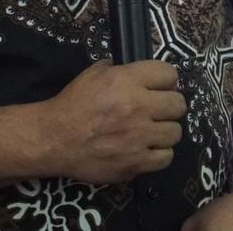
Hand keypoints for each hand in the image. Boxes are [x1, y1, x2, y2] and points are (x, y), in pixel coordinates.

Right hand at [38, 59, 185, 183]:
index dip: (165, 80)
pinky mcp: (136, 162)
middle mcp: (138, 107)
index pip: (169, 74)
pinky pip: (166, 158)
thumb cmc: (73, 104)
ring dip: (165, 131)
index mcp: (127, 81)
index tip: (159, 87)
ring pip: (175, 132)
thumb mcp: (94, 74)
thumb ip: (120, 69)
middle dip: (169, 105)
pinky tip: (146, 149)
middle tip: (158, 110)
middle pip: (178, 104)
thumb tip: (141, 73)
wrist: (54, 139)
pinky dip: (158, 154)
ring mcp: (139, 137)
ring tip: (151, 131)